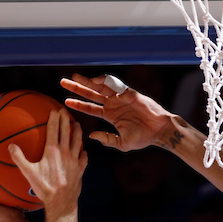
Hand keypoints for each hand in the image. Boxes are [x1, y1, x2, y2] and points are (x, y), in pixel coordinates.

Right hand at [9, 107, 86, 213]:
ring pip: (77, 141)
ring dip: (77, 131)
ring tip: (76, 124)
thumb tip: (10, 146)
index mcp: (52, 150)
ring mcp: (74, 161)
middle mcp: (65, 152)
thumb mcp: (28, 172)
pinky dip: (83, 152)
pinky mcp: (80, 170)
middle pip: (66, 131)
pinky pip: (84, 158)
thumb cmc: (44, 188)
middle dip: (65, 119)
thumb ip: (19, 158)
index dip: (54, 118)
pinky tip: (83, 151)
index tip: (54, 110)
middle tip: (64, 111)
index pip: (54, 129)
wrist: (61, 203)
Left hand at [62, 73, 179, 151]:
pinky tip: (95, 80)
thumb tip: (92, 136)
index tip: (65, 102)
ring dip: (87, 82)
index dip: (78, 104)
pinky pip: (115, 85)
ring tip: (75, 77)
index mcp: (111, 116)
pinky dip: (105, 81)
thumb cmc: (144, 138)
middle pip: (91, 94)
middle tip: (62, 82)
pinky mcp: (129, 93)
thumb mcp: (122, 143)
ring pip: (100, 87)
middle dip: (77, 88)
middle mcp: (113, 104)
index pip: (90, 108)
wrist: (160, 131)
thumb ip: (107, 139)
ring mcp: (120, 97)